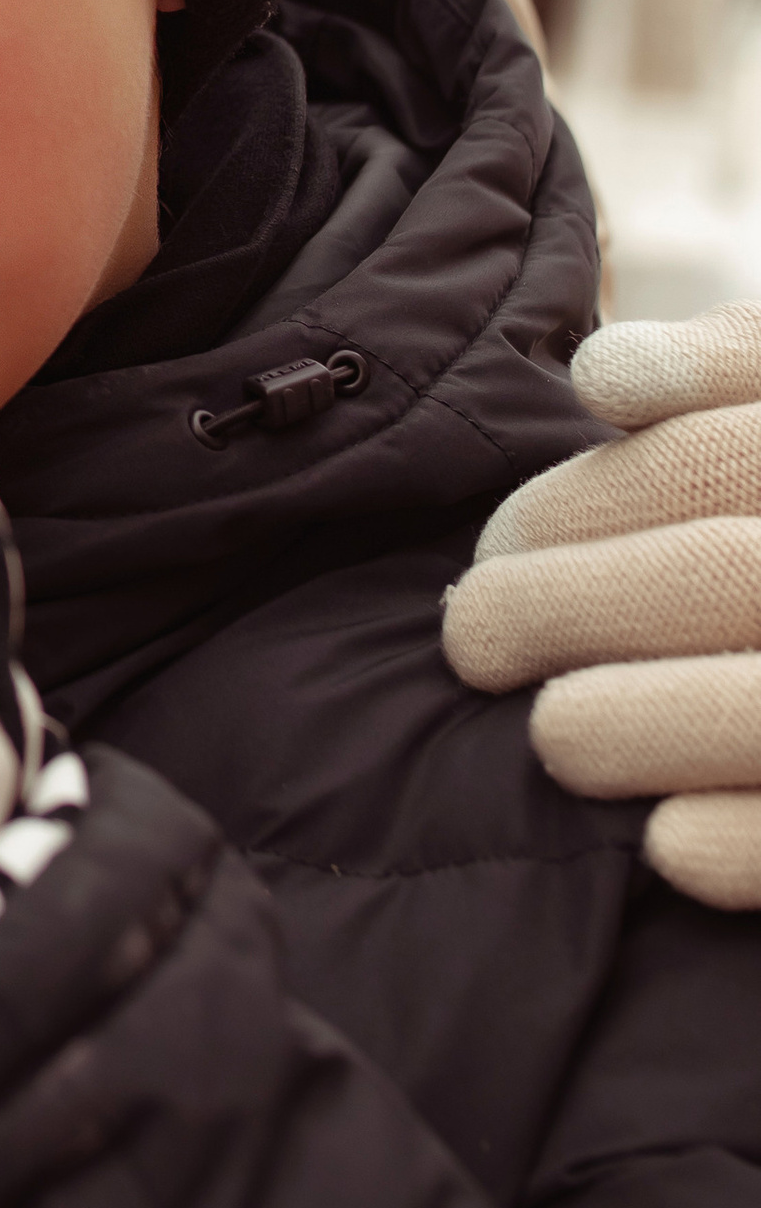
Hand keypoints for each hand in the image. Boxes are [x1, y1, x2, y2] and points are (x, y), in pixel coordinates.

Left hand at [444, 305, 760, 908]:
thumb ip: (723, 368)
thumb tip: (602, 376)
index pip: (712, 457)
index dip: (584, 504)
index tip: (493, 544)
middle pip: (722, 574)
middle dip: (569, 607)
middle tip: (475, 635)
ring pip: (756, 708)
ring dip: (634, 723)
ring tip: (552, 730)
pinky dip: (739, 839)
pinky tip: (666, 839)